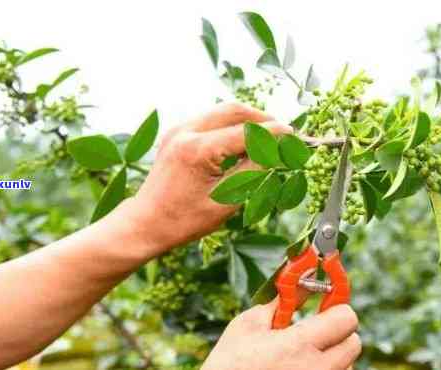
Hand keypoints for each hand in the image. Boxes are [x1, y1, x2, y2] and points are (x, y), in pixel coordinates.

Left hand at [123, 103, 291, 252]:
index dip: (274, 133)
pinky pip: (210, 120)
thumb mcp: (226, 200)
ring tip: (267, 138)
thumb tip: (277, 151)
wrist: (146, 223)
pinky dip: (230, 126)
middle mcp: (186, 132)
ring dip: (247, 121)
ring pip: (222, 112)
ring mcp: (178, 130)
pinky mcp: (177, 133)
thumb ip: (253, 170)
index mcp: (197, 150)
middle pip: (234, 110)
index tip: (294, 136)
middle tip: (283, 134)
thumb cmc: (183, 220)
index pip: (246, 132)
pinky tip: (243, 142)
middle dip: (263, 119)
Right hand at [202, 301, 361, 369]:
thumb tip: (304, 276)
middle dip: (337, 332)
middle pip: (354, 342)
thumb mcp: (250, 325)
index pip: (346, 317)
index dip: (336, 307)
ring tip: (302, 356)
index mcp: (299, 345)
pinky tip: (301, 369)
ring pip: (348, 365)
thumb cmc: (229, 364)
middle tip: (314, 330)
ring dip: (333, 356)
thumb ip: (283, 300)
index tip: (326, 304)